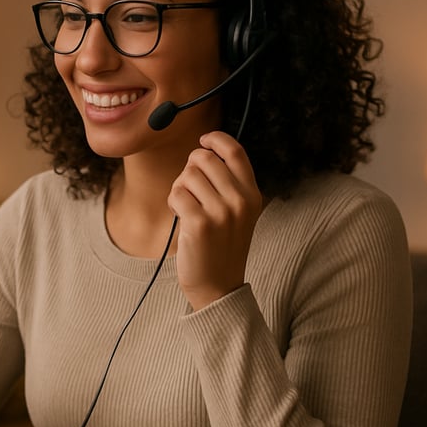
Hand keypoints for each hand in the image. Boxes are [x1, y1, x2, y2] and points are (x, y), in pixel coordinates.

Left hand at [168, 131, 262, 310]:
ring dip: (179, 188)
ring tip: (186, 207)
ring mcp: (222, 212)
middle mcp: (240, 200)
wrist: (219, 286)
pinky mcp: (200, 223)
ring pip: (187, 175)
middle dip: (189, 169)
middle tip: (189, 189)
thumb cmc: (221, 246)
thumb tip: (204, 152)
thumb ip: (228, 184)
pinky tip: (180, 216)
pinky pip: (177, 193)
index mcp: (252, 194)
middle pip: (204, 158)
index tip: (203, 141)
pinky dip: (173, 202)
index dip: (215, 139)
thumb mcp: (237, 213)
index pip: (235, 151)